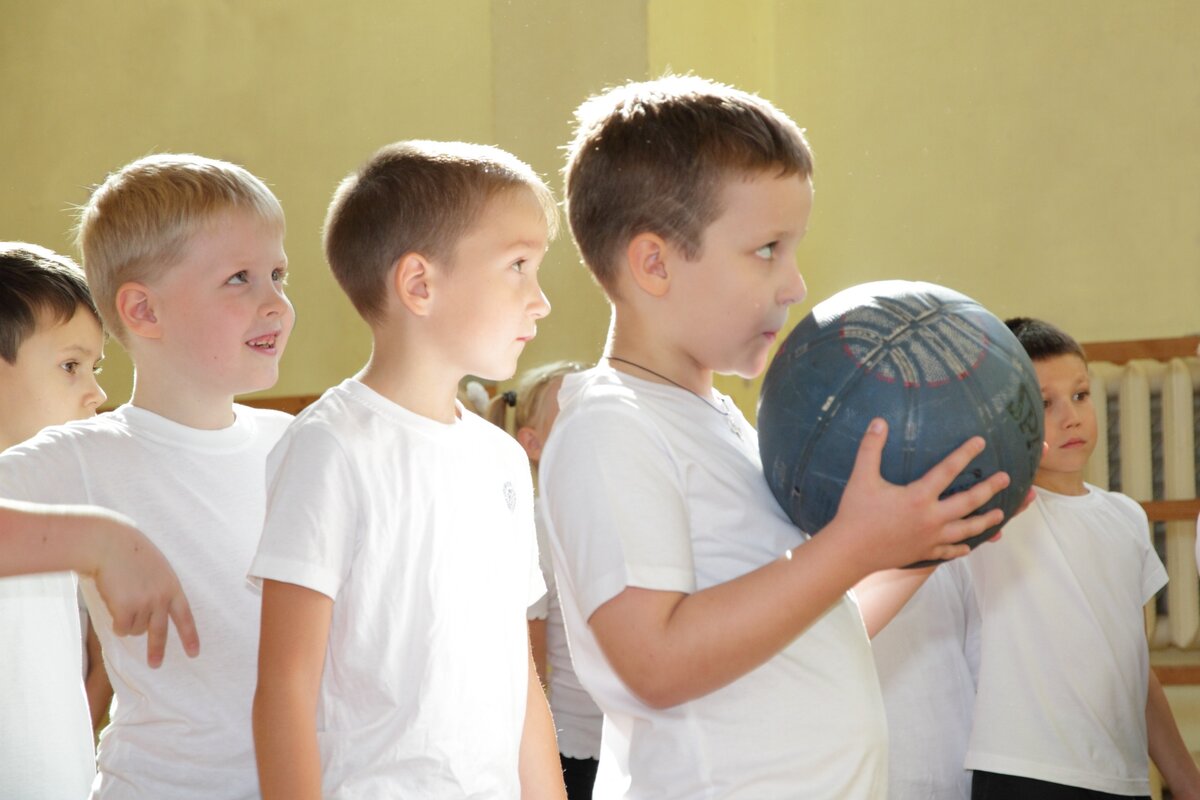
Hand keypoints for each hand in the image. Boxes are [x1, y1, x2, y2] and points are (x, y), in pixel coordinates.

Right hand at [86, 512, 199, 667]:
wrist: (110, 544)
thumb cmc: (129, 554)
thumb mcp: (155, 569)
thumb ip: (158, 590)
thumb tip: (149, 620)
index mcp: (172, 588)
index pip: (185, 617)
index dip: (189, 636)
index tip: (194, 653)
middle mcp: (161, 599)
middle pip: (160, 632)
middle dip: (157, 650)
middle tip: (155, 665)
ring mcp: (144, 605)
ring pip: (134, 629)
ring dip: (126, 620)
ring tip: (120, 597)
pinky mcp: (126, 609)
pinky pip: (121, 628)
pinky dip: (115, 622)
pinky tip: (113, 603)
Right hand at [829, 418, 1010, 572]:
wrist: (850, 552)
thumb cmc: (855, 513)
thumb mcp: (861, 477)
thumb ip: (871, 448)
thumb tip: (879, 421)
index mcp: (918, 496)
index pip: (948, 470)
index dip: (965, 453)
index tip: (980, 442)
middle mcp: (931, 518)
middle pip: (968, 501)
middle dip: (989, 488)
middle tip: (1005, 478)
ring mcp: (930, 538)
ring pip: (966, 529)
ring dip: (985, 521)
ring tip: (1000, 514)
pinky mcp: (924, 552)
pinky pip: (949, 551)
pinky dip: (961, 548)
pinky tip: (969, 546)